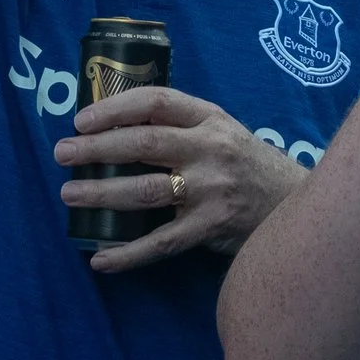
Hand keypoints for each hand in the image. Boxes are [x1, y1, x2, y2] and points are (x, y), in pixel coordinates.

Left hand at [54, 87, 305, 272]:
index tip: (81, 119)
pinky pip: (161, 243)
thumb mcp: (223, 131)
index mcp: (210, 119)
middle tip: (62, 154)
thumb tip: (115, 128)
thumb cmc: (248, 165)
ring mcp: (211, 190)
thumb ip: (182, 126)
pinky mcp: (212, 228)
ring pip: (146, 192)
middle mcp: (211, 149)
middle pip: (143, 145)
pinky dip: (127, 254)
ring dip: (101, 194)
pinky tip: (100, 259)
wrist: (297, 204)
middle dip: (96, 149)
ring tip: (69, 195)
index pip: (156, 101)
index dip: (115, 107)